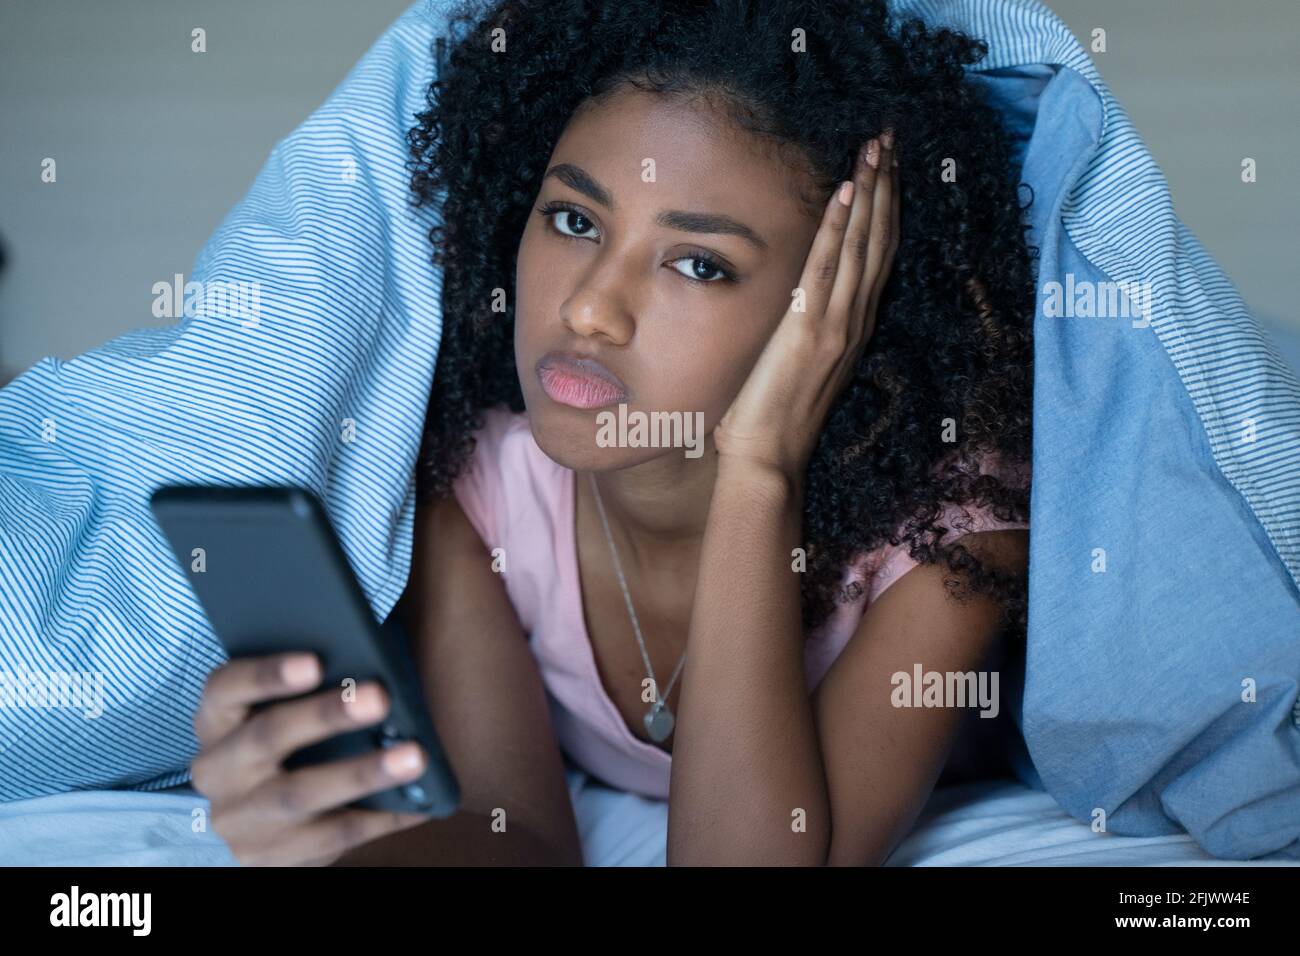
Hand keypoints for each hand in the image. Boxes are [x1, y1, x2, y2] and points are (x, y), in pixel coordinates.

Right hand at [190, 652, 430, 865]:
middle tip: (380, 697)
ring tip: (414, 756)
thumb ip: (311, 687)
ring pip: (300, 795)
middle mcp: (216, 769)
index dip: (267, 674)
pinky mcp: (265, 858)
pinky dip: (380, 816)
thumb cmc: (290, 743)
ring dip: (362, 773)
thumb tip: (371, 667)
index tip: (315, 662)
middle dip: (325, 716)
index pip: (226, 687)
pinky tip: (418, 801)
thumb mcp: (280, 710)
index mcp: (216, 719)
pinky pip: (331, 836)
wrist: (260, 823)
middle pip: (266, 736)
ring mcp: (238, 819)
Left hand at [713, 131, 899, 481]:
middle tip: (890, 137)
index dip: (886, 208)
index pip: (878, 255)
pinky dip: (841, 228)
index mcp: (853, 327)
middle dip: (886, 185)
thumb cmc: (773, 419)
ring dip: (871, 192)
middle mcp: (854, 320)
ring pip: (863, 245)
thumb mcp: (800, 365)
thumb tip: (801, 303)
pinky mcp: (809, 329)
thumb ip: (809, 331)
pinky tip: (847, 191)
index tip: (887, 166)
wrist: (767, 460)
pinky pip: (828, 267)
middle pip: (880, 240)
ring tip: (877, 147)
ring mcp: (836, 324)